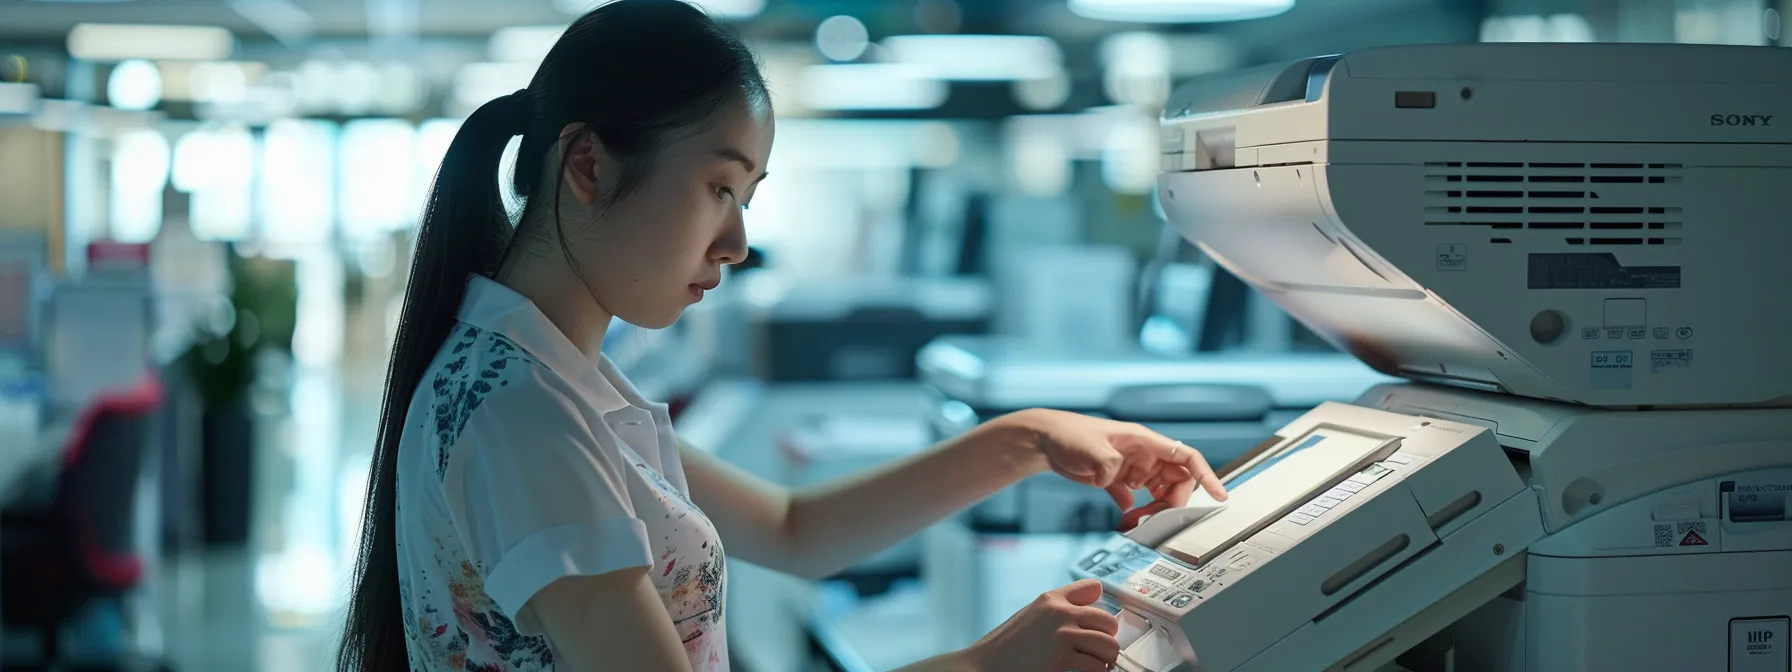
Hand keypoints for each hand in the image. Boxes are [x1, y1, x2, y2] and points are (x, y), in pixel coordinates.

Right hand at [961, 579, 1120, 671]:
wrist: (982, 667)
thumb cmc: (1005, 648)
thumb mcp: (1031, 617)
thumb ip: (1059, 608)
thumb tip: (1094, 598)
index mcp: (1050, 599)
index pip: (1093, 588)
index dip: (1100, 608)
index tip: (1102, 627)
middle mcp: (1059, 612)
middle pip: (1109, 621)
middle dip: (1108, 641)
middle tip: (1100, 655)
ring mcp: (1062, 634)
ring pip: (1109, 646)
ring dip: (1105, 660)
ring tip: (1096, 667)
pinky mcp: (1062, 658)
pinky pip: (1098, 667)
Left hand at [998, 409, 1226, 510]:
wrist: (1045, 440)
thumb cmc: (1068, 434)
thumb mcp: (1090, 448)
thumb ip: (1108, 464)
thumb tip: (1120, 482)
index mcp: (1145, 442)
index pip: (1186, 457)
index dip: (1207, 475)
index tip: (1219, 496)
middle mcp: (1144, 455)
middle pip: (1177, 481)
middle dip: (1173, 503)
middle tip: (1157, 518)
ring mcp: (1132, 468)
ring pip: (1159, 493)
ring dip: (1155, 510)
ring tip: (1136, 521)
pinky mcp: (1117, 480)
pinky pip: (1138, 499)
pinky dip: (1136, 512)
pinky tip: (1125, 518)